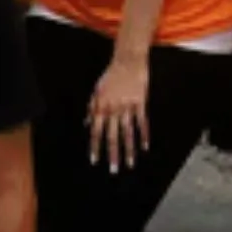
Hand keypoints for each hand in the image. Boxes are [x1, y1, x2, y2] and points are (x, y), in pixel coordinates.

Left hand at [87, 52, 149, 172]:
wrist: (127, 61)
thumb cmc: (110, 76)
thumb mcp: (96, 90)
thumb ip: (92, 108)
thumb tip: (87, 124)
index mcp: (100, 107)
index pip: (96, 131)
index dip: (95, 146)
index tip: (95, 161)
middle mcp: (113, 109)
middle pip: (112, 136)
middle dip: (112, 154)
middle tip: (114, 170)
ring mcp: (127, 107)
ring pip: (127, 133)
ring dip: (129, 150)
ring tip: (130, 164)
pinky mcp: (140, 103)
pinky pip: (142, 122)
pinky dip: (143, 135)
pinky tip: (144, 147)